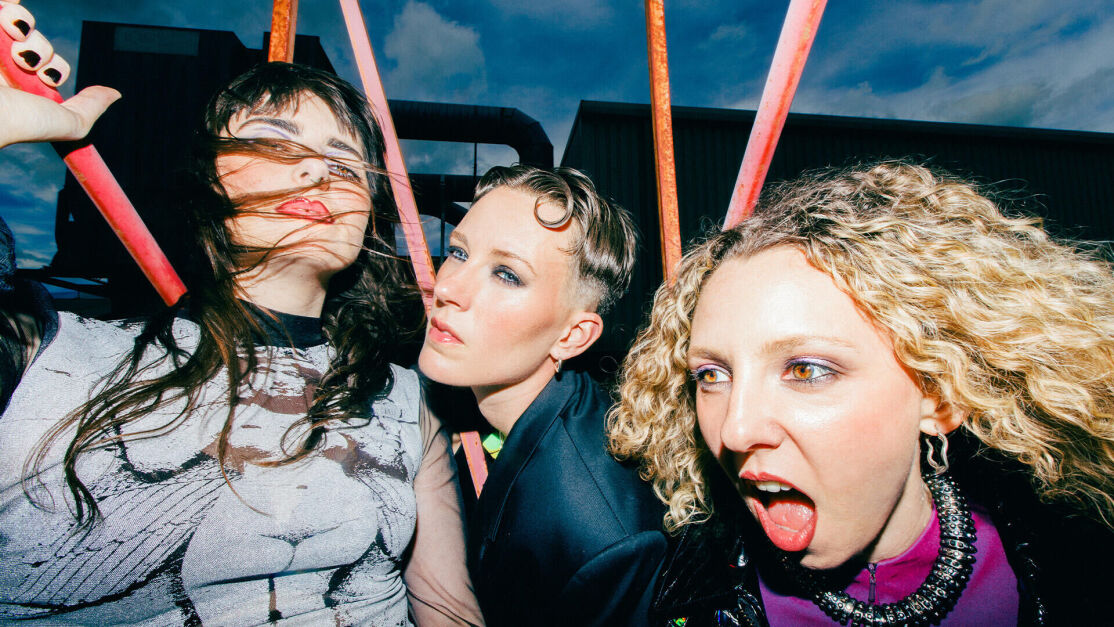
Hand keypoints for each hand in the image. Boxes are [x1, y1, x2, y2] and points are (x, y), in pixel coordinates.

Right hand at [0, 1, 119, 146]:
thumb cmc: (17, 119)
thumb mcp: (64, 123)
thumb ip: (88, 109)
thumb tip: (114, 94)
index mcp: (19, 94)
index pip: (46, 68)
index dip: (53, 67)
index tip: (45, 77)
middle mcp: (1, 70)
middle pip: (34, 42)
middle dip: (39, 47)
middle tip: (26, 60)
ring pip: (18, 21)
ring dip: (24, 23)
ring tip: (15, 35)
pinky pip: (3, 3)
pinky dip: (10, 3)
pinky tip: (10, 15)